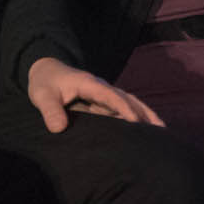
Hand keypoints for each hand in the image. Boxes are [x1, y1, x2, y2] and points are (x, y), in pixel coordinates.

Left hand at [25, 56, 165, 132]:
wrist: (47, 72)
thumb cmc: (45, 83)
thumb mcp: (41, 96)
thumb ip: (50, 110)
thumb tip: (59, 128)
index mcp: (89, 84)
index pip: (110, 96)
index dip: (122, 107)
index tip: (135, 120)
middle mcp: (101, 88)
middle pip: (127, 99)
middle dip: (143, 112)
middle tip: (160, 129)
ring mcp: (104, 94)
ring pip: (129, 103)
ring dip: (145, 115)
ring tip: (161, 131)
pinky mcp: (103, 102)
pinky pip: (122, 109)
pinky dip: (136, 117)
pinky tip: (144, 131)